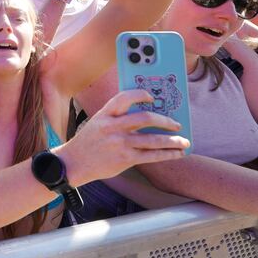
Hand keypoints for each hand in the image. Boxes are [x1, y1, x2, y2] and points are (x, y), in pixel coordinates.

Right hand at [57, 89, 188, 185]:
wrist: (73, 163)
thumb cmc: (88, 142)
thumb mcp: (97, 123)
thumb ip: (116, 118)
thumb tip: (146, 117)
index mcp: (105, 114)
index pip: (125, 97)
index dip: (141, 95)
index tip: (152, 97)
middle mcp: (112, 127)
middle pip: (145, 118)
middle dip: (165, 121)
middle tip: (176, 124)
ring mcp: (119, 143)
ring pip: (153, 139)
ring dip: (173, 141)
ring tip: (184, 141)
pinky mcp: (125, 159)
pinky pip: (152, 156)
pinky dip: (167, 154)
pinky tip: (176, 153)